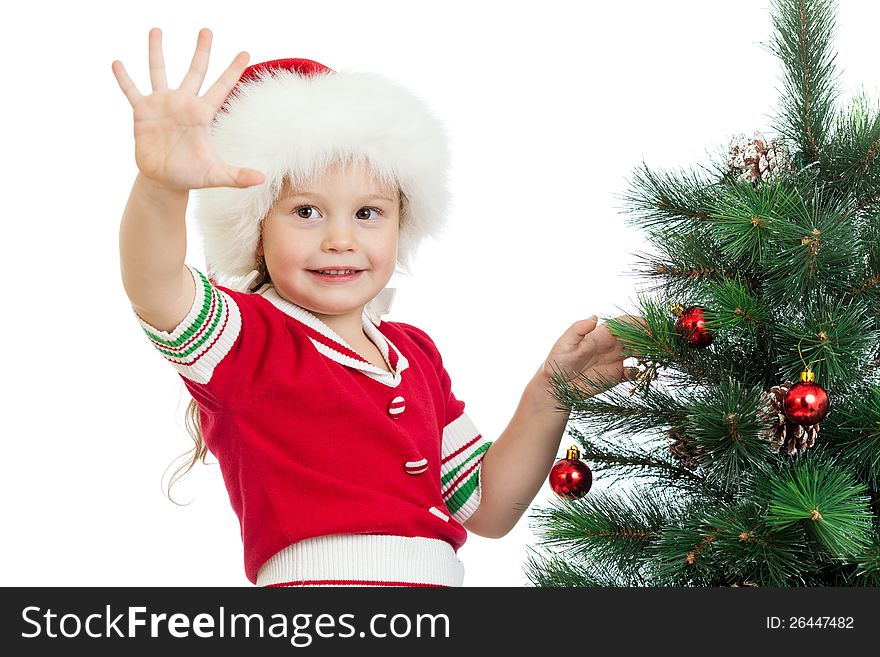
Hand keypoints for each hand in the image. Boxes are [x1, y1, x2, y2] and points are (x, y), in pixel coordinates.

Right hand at [111, 28, 264, 191]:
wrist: (165, 180)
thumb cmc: (192, 175)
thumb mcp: (216, 175)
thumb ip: (238, 175)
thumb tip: (262, 180)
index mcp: (202, 114)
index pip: (222, 88)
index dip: (233, 71)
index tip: (245, 52)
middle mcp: (183, 104)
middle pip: (194, 71)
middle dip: (201, 51)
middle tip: (207, 30)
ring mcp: (162, 105)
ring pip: (159, 72)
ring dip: (157, 51)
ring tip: (156, 30)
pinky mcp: (142, 112)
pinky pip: (131, 91)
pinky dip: (124, 78)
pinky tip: (117, 63)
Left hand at [541, 314, 645, 397]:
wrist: (555, 387)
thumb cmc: (556, 363)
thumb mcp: (565, 344)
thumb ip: (578, 330)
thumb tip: (594, 317)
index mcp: (600, 336)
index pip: (623, 325)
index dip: (637, 323)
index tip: (650, 326)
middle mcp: (610, 346)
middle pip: (634, 337)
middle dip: (648, 337)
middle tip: (659, 342)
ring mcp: (613, 361)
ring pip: (637, 352)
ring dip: (647, 353)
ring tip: (655, 356)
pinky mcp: (614, 376)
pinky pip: (632, 372)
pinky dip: (639, 372)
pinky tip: (637, 374)